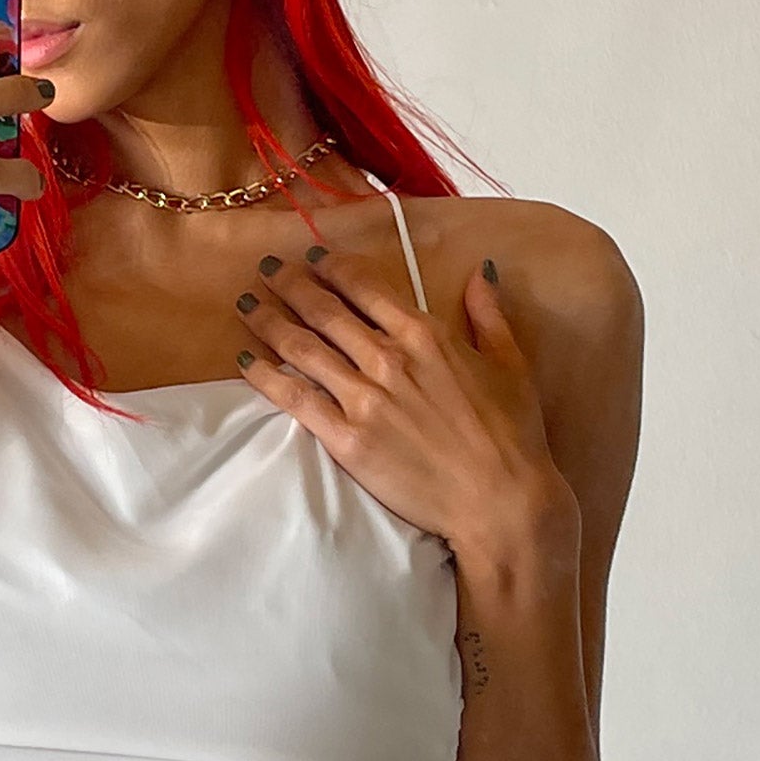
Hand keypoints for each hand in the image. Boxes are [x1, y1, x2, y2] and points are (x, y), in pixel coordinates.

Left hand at [233, 245, 562, 552]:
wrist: (502, 503)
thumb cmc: (513, 436)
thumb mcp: (510, 364)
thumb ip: (489, 314)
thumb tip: (481, 271)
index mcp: (426, 335)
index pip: (365, 287)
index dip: (332, 267)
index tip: (311, 258)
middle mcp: (388, 359)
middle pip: (324, 310)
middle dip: (290, 284)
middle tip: (265, 269)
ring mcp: (364, 400)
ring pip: (302, 348)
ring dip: (268, 320)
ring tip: (246, 303)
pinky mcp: (347, 440)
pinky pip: (295, 399)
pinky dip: (266, 376)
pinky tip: (246, 361)